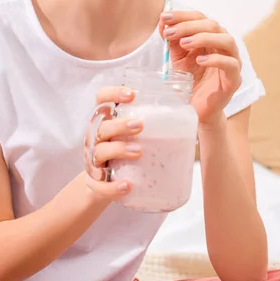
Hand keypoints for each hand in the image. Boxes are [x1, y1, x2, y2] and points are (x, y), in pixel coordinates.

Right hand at [84, 86, 143, 200]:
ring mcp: (92, 160)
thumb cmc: (121, 153)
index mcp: (103, 121)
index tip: (132, 95)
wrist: (100, 184)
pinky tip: (127, 185)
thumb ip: (148, 125)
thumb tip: (188, 117)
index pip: (101, 99)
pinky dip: (113, 186)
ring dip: (119, 149)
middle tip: (140, 126)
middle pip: (101, 126)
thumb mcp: (128, 135)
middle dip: (120, 125)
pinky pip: (100, 186)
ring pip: (100, 152)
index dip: (113, 93)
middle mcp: (94, 138)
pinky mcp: (94, 183)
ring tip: (138, 152)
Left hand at [159, 10, 241, 125]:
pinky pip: (231, 64)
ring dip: (204, 38)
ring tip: (184, 43)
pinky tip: (199, 61)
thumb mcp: (177, 56)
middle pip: (213, 25)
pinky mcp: (234, 79)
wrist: (195, 107)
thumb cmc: (189, 79)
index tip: (164, 17)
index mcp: (211, 36)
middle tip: (170, 32)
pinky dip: (215, 59)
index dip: (182, 15)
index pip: (200, 17)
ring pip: (227, 40)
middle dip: (189, 26)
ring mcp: (232, 61)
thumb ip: (172, 39)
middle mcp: (224, 45)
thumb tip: (163, 22)